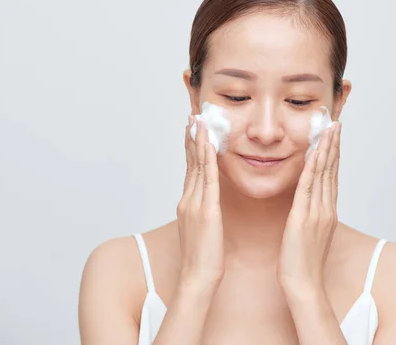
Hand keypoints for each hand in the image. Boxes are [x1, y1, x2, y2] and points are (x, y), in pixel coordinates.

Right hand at [176, 116, 224, 287]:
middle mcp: (187, 200)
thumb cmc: (203, 258)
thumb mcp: (201, 230)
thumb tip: (206, 204)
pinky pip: (207, 178)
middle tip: (192, 118)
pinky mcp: (206, 210)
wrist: (198, 277)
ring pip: (196, 166)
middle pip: (189, 163)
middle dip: (191, 139)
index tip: (192, 131)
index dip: (191, 149)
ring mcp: (194, 204)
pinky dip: (206, 158)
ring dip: (197, 142)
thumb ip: (202, 213)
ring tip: (197, 121)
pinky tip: (208, 143)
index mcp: (188, 204)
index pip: (190, 170)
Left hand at [277, 122, 340, 294]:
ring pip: (323, 175)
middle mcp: (326, 209)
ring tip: (329, 130)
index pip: (332, 177)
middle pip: (332, 171)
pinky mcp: (303, 218)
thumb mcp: (310, 235)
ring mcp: (317, 213)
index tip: (334, 137)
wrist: (304, 284)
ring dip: (326, 150)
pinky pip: (308, 188)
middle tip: (336, 124)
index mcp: (327, 212)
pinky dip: (312, 169)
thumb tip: (309, 207)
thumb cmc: (303, 263)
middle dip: (334, 146)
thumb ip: (311, 217)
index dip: (334, 155)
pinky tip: (314, 153)